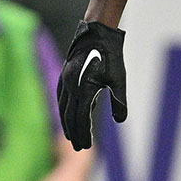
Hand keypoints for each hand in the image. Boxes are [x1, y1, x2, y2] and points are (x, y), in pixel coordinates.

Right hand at [57, 21, 127, 149]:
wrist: (97, 33)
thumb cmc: (111, 55)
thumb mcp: (119, 79)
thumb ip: (119, 101)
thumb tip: (120, 120)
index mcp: (85, 89)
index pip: (81, 119)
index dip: (84, 134)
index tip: (86, 147)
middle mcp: (71, 87)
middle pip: (70, 117)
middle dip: (75, 133)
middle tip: (80, 147)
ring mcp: (65, 81)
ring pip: (63, 108)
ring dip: (67, 124)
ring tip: (72, 136)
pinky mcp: (64, 75)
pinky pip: (60, 98)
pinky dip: (63, 110)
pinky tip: (67, 115)